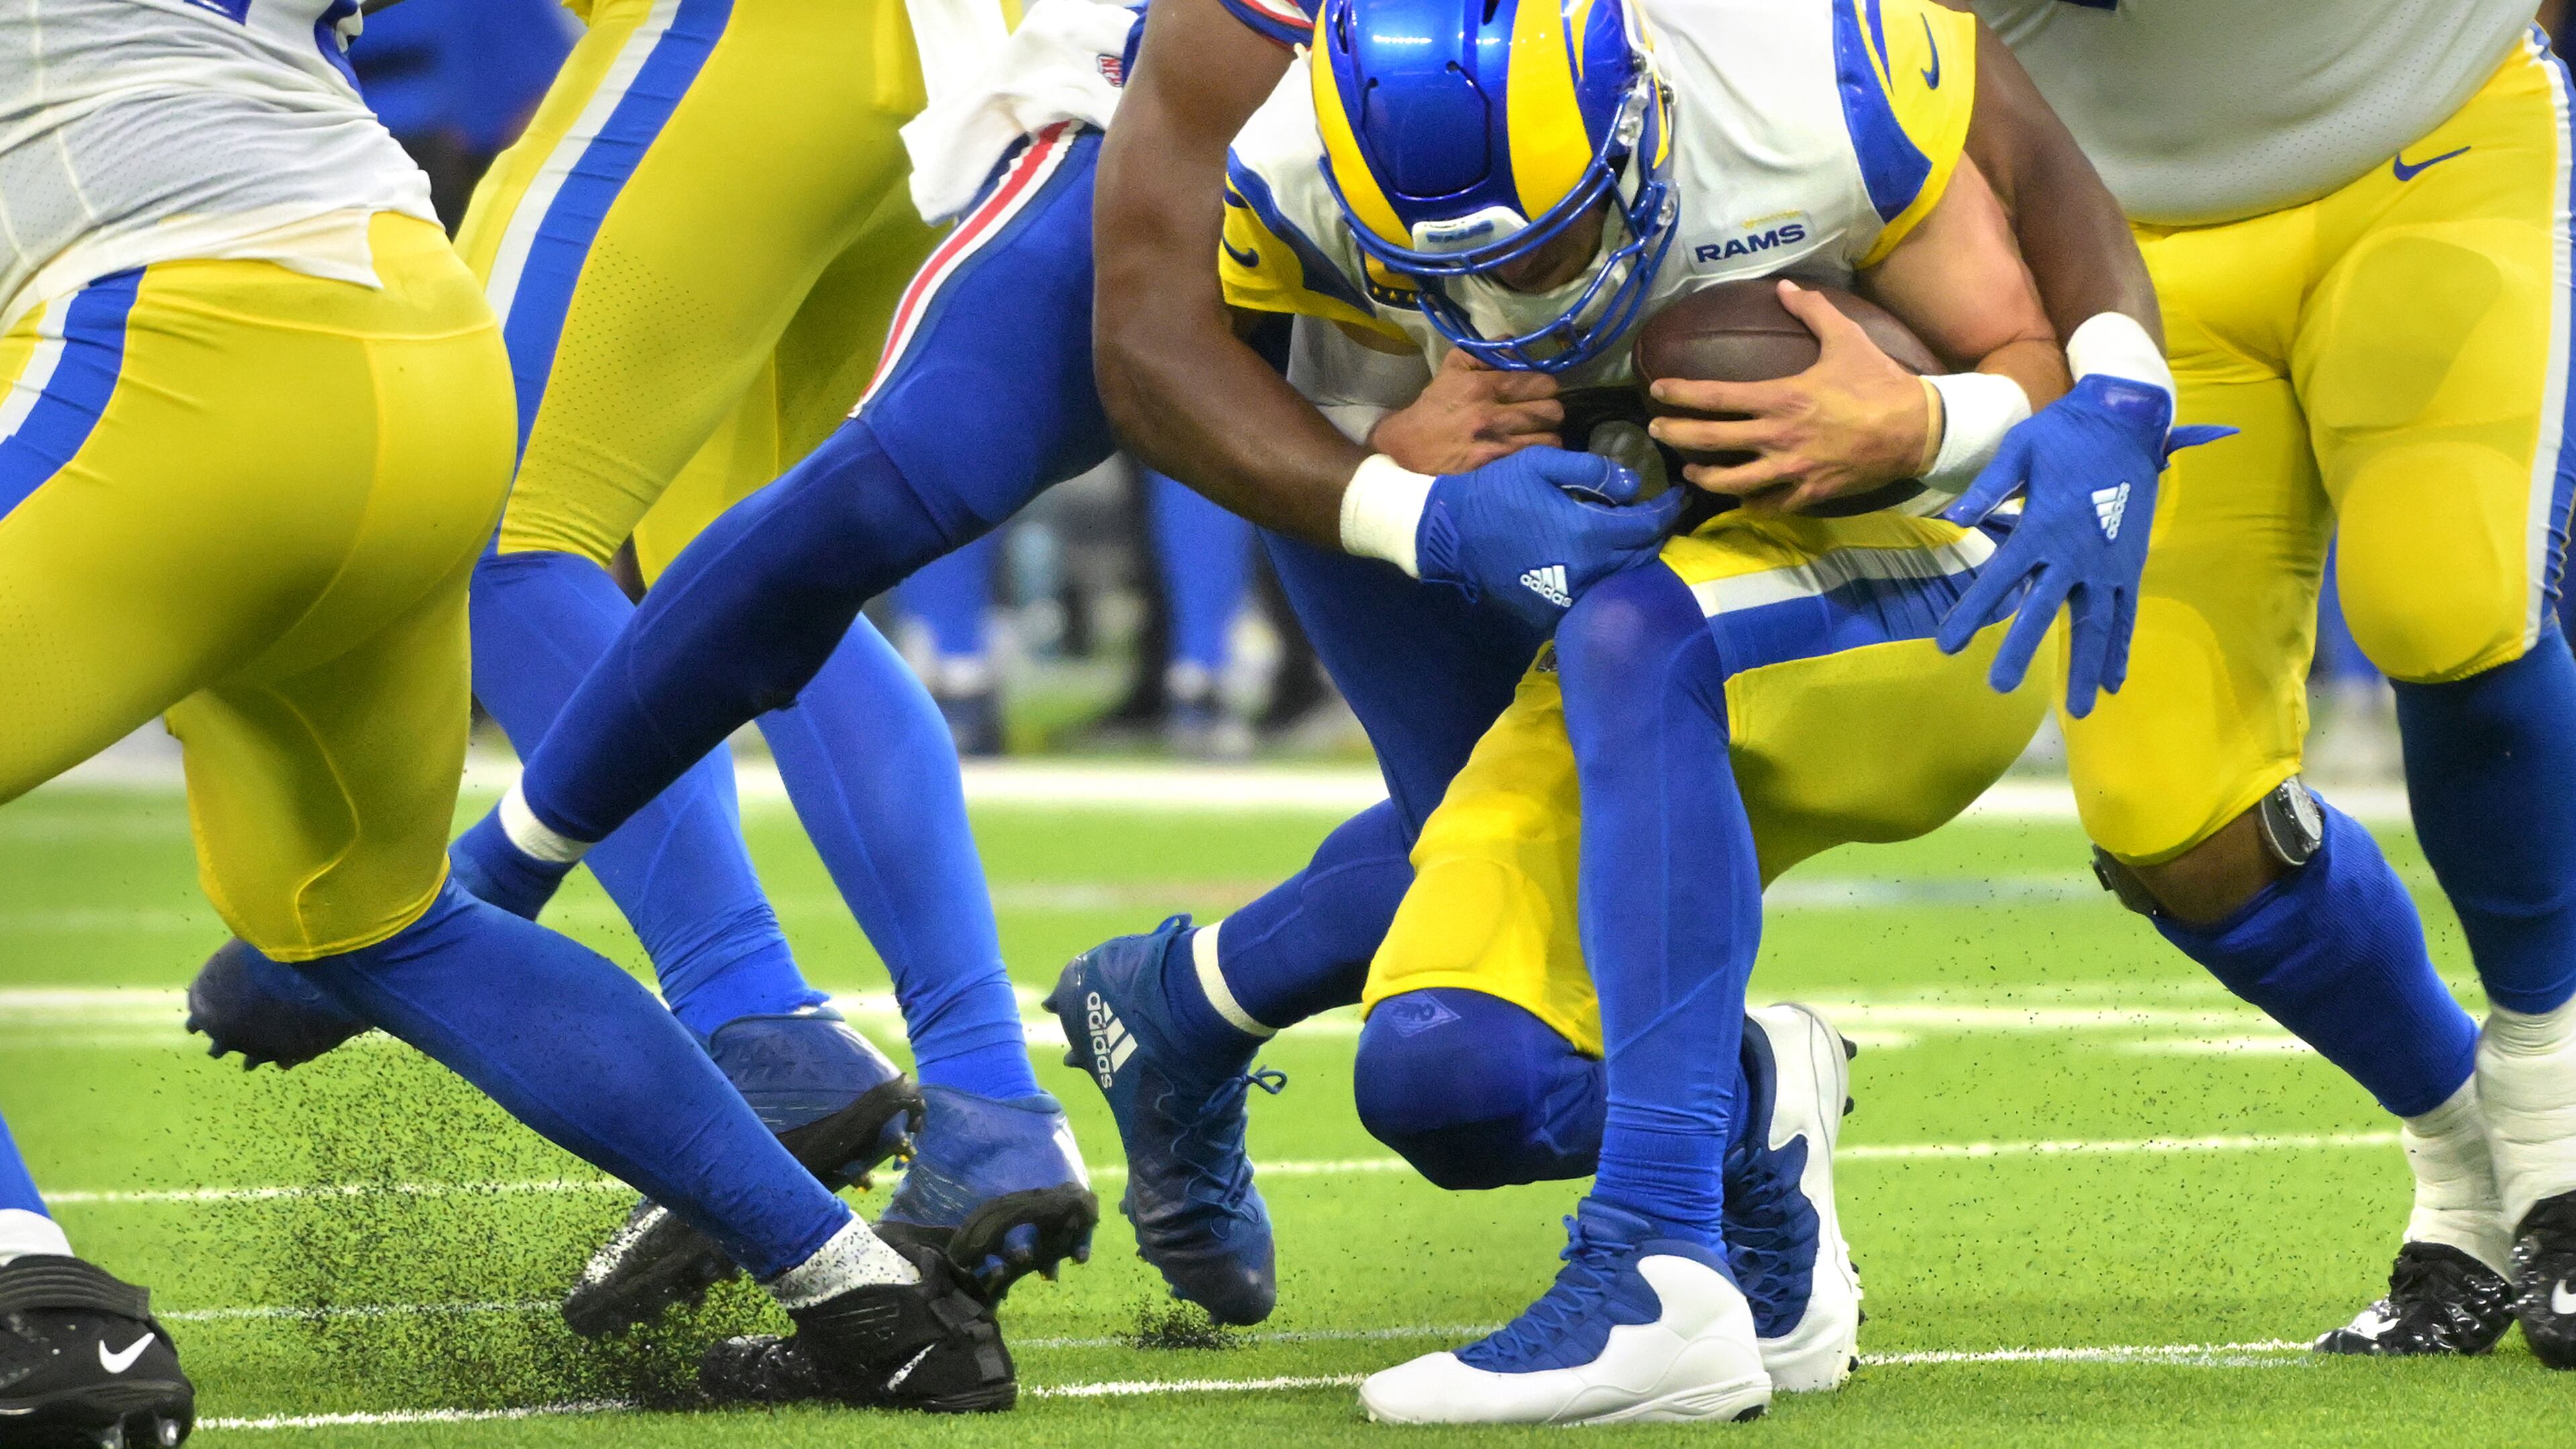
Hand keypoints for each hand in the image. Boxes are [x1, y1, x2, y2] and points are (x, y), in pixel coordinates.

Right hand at [1370, 349, 1564, 473]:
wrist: (1408, 446)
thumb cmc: (1435, 405)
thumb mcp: (1453, 368)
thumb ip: (1485, 351)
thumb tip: (1514, 341)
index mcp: (1482, 386)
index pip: (1540, 382)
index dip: (1546, 385)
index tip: (1540, 390)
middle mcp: (1490, 415)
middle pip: (1551, 410)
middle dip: (1550, 410)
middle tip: (1541, 412)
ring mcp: (1494, 445)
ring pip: (1549, 438)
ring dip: (1547, 435)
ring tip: (1537, 434)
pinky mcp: (1494, 469)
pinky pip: (1536, 460)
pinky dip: (1539, 456)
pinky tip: (1530, 452)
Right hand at [1416, 447, 1684, 629]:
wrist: (1451, 535)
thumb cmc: (1495, 492)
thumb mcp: (1540, 464)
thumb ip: (1591, 470)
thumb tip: (1632, 484)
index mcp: (1588, 533)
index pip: (1648, 526)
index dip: (1668, 509)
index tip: (1678, 495)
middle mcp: (1587, 570)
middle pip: (1640, 556)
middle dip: (1654, 533)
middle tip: (1656, 512)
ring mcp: (1570, 594)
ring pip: (1619, 576)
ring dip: (1631, 554)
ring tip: (1630, 532)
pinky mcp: (1553, 608)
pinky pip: (1593, 592)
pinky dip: (1605, 574)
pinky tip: (1598, 556)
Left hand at [1645, 281, 1931, 511]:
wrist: (1917, 428)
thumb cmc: (1879, 381)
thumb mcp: (1846, 338)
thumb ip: (1812, 310)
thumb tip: (1785, 286)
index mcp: (1781, 398)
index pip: (1716, 396)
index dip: (1682, 394)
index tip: (1658, 391)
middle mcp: (1778, 436)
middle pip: (1711, 441)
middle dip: (1676, 436)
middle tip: (1655, 432)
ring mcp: (1792, 469)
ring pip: (1731, 481)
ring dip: (1704, 476)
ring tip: (1691, 469)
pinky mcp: (1810, 492)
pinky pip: (1769, 503)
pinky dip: (1750, 501)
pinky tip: (1738, 496)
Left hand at [1933, 374, 2234, 715]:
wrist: (2127, 419)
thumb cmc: (2065, 432)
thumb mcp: (2020, 448)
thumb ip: (1989, 486)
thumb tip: (1955, 517)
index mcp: (2042, 526)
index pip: (1999, 580)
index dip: (1971, 613)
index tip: (1947, 645)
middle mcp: (2076, 552)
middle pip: (2044, 610)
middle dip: (2022, 650)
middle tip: (2000, 687)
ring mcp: (2108, 562)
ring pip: (2096, 624)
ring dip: (2085, 666)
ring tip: (2077, 709)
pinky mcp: (2130, 563)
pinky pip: (2125, 613)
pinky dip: (2120, 647)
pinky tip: (2114, 682)